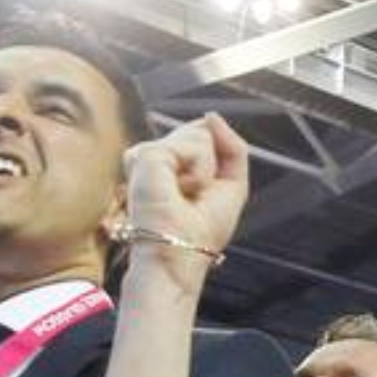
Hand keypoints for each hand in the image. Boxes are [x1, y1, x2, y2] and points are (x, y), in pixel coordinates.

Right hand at [120, 114, 248, 288]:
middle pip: (202, 132)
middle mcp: (153, 158)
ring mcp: (146, 155)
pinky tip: (178, 192)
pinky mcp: (145, 156)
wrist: (175, 259)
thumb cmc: (200, 234)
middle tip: (192, 199)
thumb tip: (210, 116)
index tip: (200, 196)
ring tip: (185, 197)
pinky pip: (194, 144)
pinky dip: (199, 171)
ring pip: (200, 136)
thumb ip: (231, 147)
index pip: (201, 135)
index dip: (213, 162)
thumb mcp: (230, 186)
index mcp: (167, 165)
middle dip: (211, 166)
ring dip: (205, 171)